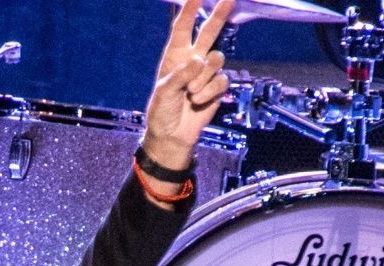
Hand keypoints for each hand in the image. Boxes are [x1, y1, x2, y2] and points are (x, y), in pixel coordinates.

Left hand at [142, 0, 233, 170]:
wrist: (173, 135)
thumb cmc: (162, 112)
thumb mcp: (164, 92)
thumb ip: (180, 75)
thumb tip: (199, 60)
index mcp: (174, 56)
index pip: (182, 29)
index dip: (189, 11)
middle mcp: (192, 60)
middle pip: (209, 32)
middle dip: (219, 15)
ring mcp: (206, 73)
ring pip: (216, 60)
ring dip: (203, 78)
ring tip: (190, 93)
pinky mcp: (217, 86)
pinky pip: (221, 80)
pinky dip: (209, 92)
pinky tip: (198, 102)